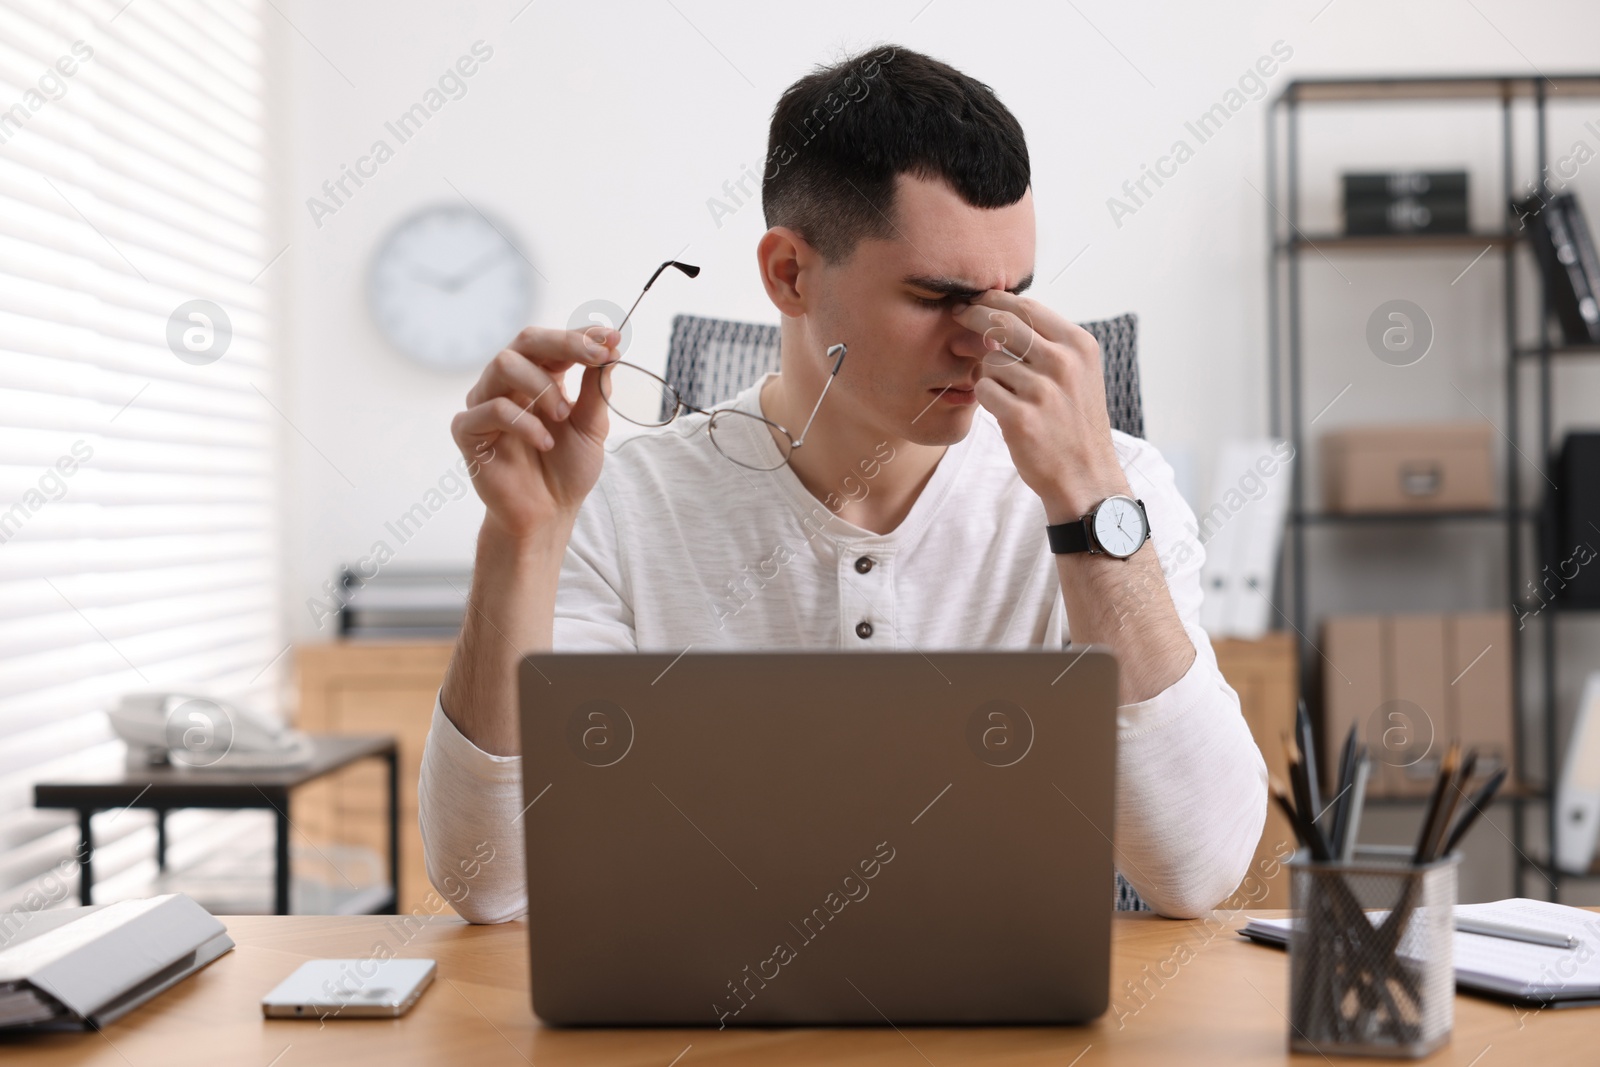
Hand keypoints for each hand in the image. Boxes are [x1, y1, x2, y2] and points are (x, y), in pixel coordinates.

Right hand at [450, 325, 619, 543]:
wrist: (547, 514)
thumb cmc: (566, 468)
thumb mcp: (591, 426)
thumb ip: (596, 389)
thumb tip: (611, 350)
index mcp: (539, 376)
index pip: (555, 343)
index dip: (583, 335)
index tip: (613, 337)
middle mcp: (509, 383)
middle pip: (526, 341)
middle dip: (564, 344)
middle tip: (596, 357)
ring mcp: (485, 403)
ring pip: (504, 364)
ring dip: (542, 386)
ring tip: (563, 416)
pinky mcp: (468, 430)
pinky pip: (490, 409)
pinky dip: (523, 422)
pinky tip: (544, 443)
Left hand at [954, 291, 1131, 522]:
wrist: (1086, 476)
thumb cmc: (1074, 421)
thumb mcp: (1078, 372)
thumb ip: (1047, 341)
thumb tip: (1001, 308)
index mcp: (1079, 345)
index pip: (1027, 306)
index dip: (994, 299)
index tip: (976, 300)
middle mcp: (1063, 363)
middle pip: (1001, 323)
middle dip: (974, 316)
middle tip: (958, 317)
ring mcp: (1042, 390)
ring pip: (989, 360)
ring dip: (987, 372)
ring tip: (1006, 391)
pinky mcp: (1020, 418)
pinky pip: (983, 389)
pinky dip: (985, 397)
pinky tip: (1002, 409)